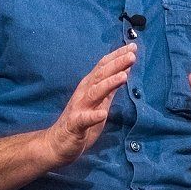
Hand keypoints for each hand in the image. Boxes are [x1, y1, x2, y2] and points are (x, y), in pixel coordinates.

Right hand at [43, 43, 135, 166]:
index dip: (117, 56)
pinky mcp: (75, 125)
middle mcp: (84, 93)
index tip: (133, 46)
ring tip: (123, 77)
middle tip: (132, 55)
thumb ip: (111, 85)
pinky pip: (84, 119)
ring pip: (94, 93)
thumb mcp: (100, 101)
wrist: (58, 143)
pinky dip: (93, 115)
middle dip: (116, 65)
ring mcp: (78, 108)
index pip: (104, 67)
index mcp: (90, 86)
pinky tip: (102, 114)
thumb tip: (125, 68)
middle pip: (101, 76)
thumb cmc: (81, 120)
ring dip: (108, 84)